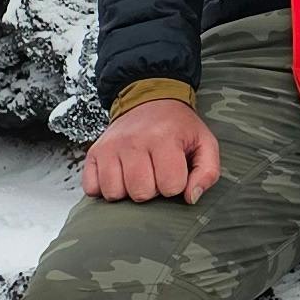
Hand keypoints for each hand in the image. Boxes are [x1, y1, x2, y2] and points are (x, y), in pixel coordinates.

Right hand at [82, 99, 219, 204]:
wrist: (150, 101)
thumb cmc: (178, 127)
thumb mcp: (205, 143)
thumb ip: (207, 172)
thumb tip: (191, 198)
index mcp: (163, 138)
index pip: (170, 186)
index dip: (175, 185)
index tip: (174, 171)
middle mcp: (133, 141)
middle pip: (140, 193)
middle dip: (152, 190)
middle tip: (155, 173)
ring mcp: (109, 147)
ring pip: (114, 193)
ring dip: (128, 191)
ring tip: (138, 175)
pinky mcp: (93, 153)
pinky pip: (92, 188)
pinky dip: (104, 188)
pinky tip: (119, 176)